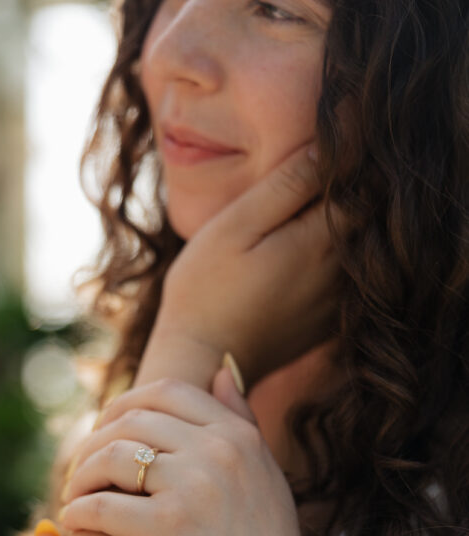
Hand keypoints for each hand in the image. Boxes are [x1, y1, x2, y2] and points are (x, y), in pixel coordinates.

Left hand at [60, 374, 316, 535]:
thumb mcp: (266, 477)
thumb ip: (242, 421)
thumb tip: (220, 367)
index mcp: (239, 436)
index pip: (167, 392)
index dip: (125, 405)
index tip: (106, 431)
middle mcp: (218, 451)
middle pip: (132, 418)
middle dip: (95, 438)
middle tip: (81, 466)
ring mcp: (194, 487)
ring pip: (110, 455)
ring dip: (80, 474)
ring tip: (74, 494)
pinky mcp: (168, 528)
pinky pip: (100, 505)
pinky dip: (77, 511)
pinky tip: (73, 523)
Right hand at [149, 145, 343, 388]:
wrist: (201, 364)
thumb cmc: (206, 291)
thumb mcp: (236, 225)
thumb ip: (287, 184)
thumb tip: (330, 143)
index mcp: (322, 243)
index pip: (361, 183)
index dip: (349, 157)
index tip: (327, 140)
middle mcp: (341, 274)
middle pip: (367, 216)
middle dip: (350, 188)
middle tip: (318, 167)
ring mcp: (337, 304)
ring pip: (359, 248)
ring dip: (343, 224)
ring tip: (304, 212)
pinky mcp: (327, 324)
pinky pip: (346, 280)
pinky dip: (335, 259)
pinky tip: (300, 254)